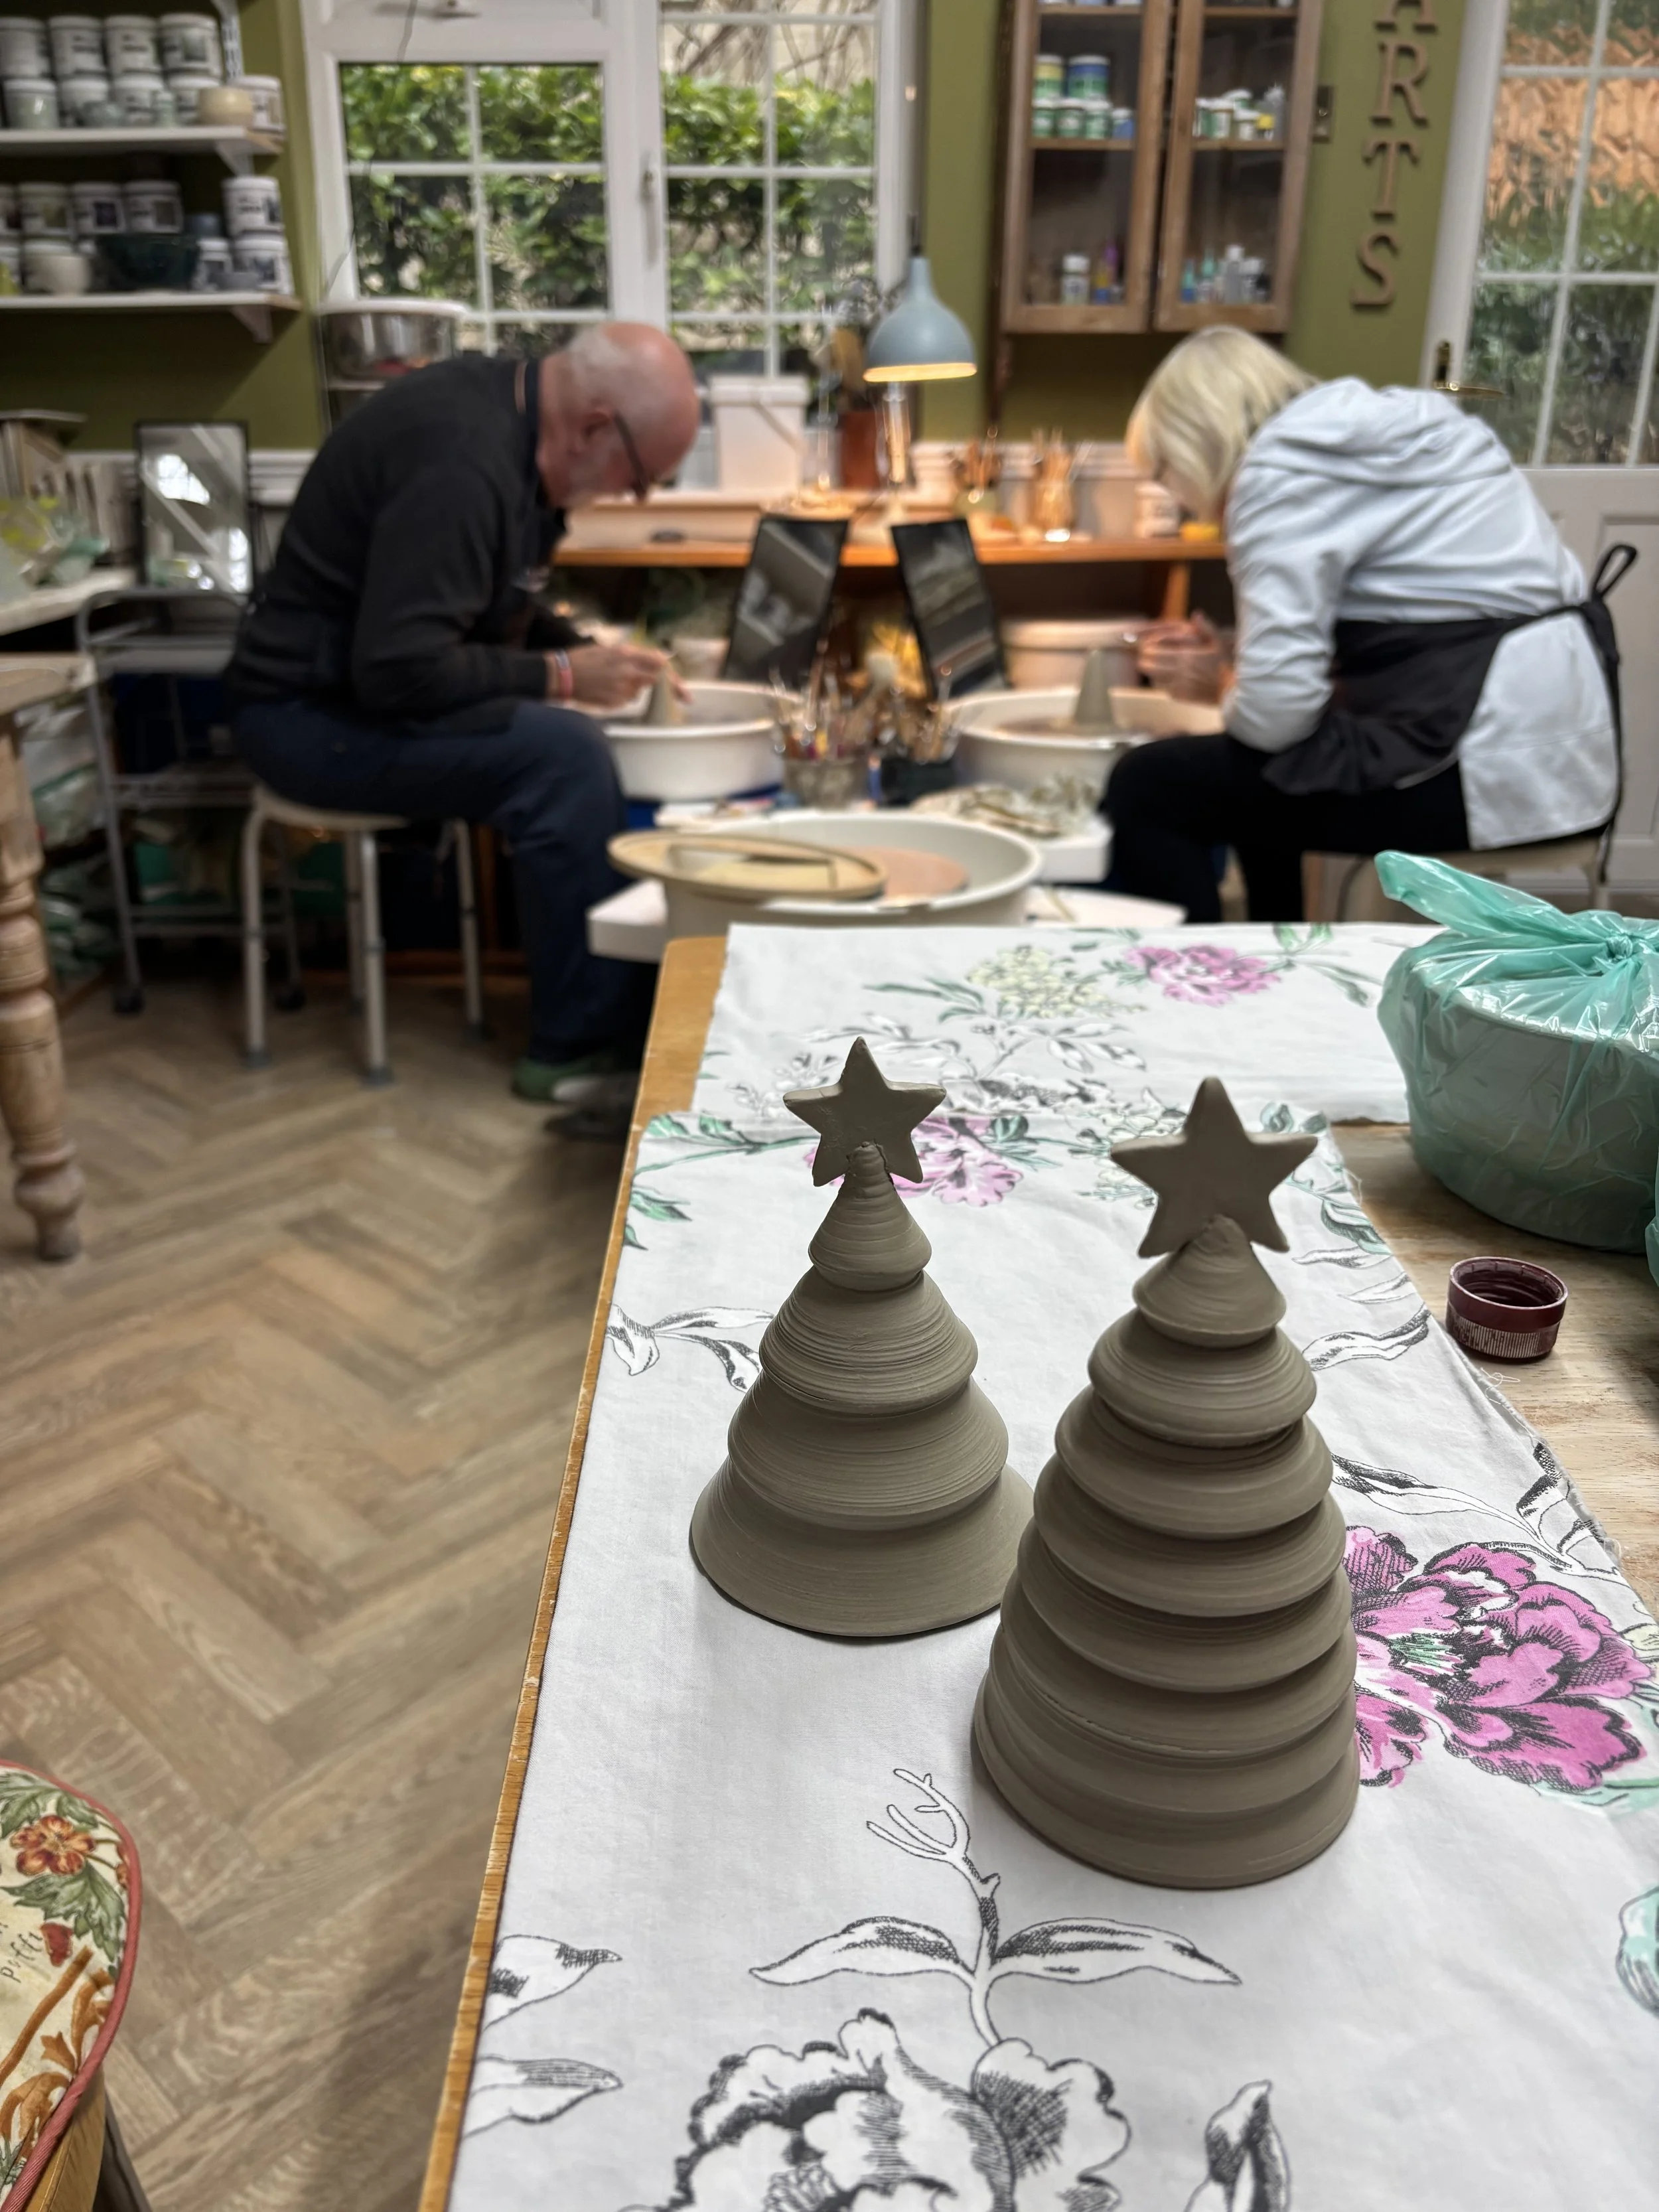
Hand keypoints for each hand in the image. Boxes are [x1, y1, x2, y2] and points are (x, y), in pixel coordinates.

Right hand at [553, 644, 687, 710]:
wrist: (562, 674)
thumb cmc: (584, 658)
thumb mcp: (610, 649)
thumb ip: (633, 656)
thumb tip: (656, 662)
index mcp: (627, 654)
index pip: (660, 664)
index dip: (673, 677)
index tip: (683, 689)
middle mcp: (628, 671)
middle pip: (658, 681)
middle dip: (672, 690)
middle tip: (684, 698)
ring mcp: (622, 688)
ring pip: (639, 692)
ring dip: (635, 688)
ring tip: (613, 681)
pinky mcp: (614, 702)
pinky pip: (626, 700)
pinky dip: (622, 696)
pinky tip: (606, 689)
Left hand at [1136, 612, 1229, 703]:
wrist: (1230, 691)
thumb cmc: (1225, 665)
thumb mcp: (1218, 642)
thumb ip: (1205, 627)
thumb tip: (1196, 614)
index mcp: (1185, 656)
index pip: (1152, 652)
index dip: (1145, 648)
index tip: (1146, 645)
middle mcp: (1177, 672)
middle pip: (1147, 666)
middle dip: (1144, 660)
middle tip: (1147, 656)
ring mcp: (1177, 685)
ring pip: (1153, 678)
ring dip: (1153, 672)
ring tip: (1158, 666)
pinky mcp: (1179, 696)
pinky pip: (1163, 689)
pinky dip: (1163, 683)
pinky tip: (1170, 677)